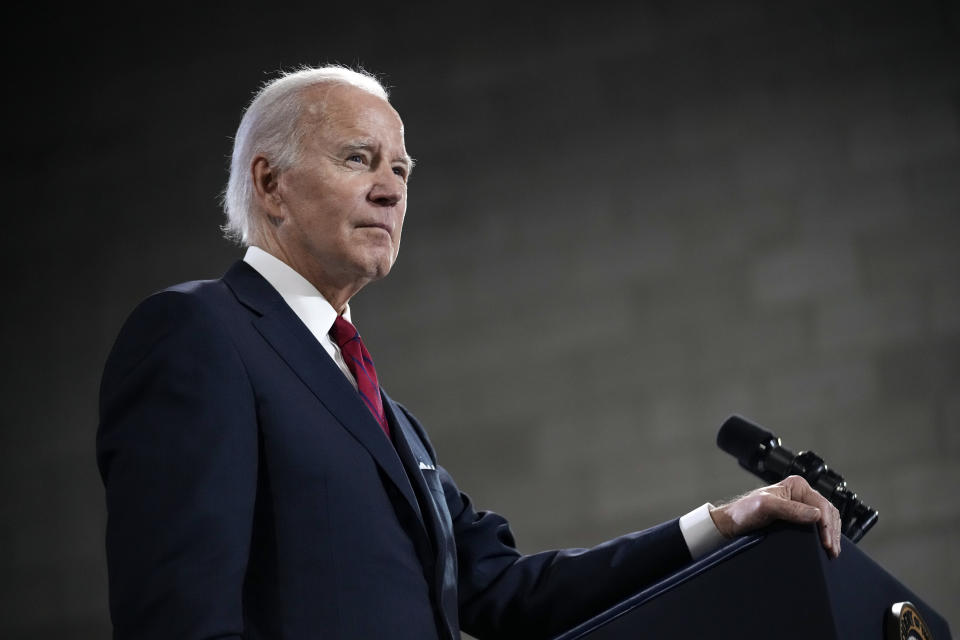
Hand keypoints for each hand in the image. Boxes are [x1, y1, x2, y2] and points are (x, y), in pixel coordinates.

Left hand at [708, 475, 841, 557]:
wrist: (732, 524)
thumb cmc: (744, 511)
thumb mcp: (765, 507)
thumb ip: (790, 509)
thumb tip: (816, 515)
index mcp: (797, 485)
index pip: (822, 504)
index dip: (827, 524)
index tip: (826, 542)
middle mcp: (801, 494)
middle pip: (828, 512)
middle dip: (832, 532)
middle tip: (832, 551)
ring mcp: (801, 507)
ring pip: (827, 520)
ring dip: (832, 535)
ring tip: (832, 552)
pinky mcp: (798, 519)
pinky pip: (818, 527)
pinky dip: (825, 536)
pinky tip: (825, 547)